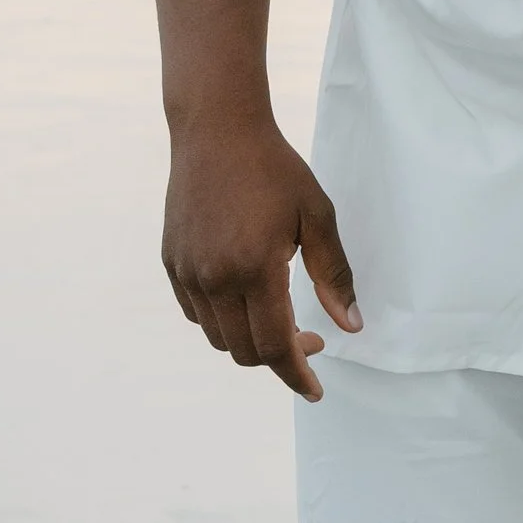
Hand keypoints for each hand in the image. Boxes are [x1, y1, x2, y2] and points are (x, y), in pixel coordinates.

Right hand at [162, 111, 360, 399]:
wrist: (216, 131)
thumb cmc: (275, 169)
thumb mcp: (317, 216)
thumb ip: (334, 275)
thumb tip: (350, 326)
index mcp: (255, 268)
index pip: (276, 346)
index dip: (297, 374)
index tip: (315, 391)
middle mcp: (214, 278)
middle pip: (246, 351)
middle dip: (281, 358)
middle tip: (312, 338)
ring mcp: (188, 273)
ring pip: (219, 337)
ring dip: (251, 341)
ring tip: (281, 317)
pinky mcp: (172, 263)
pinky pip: (197, 314)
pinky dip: (224, 321)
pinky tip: (247, 299)